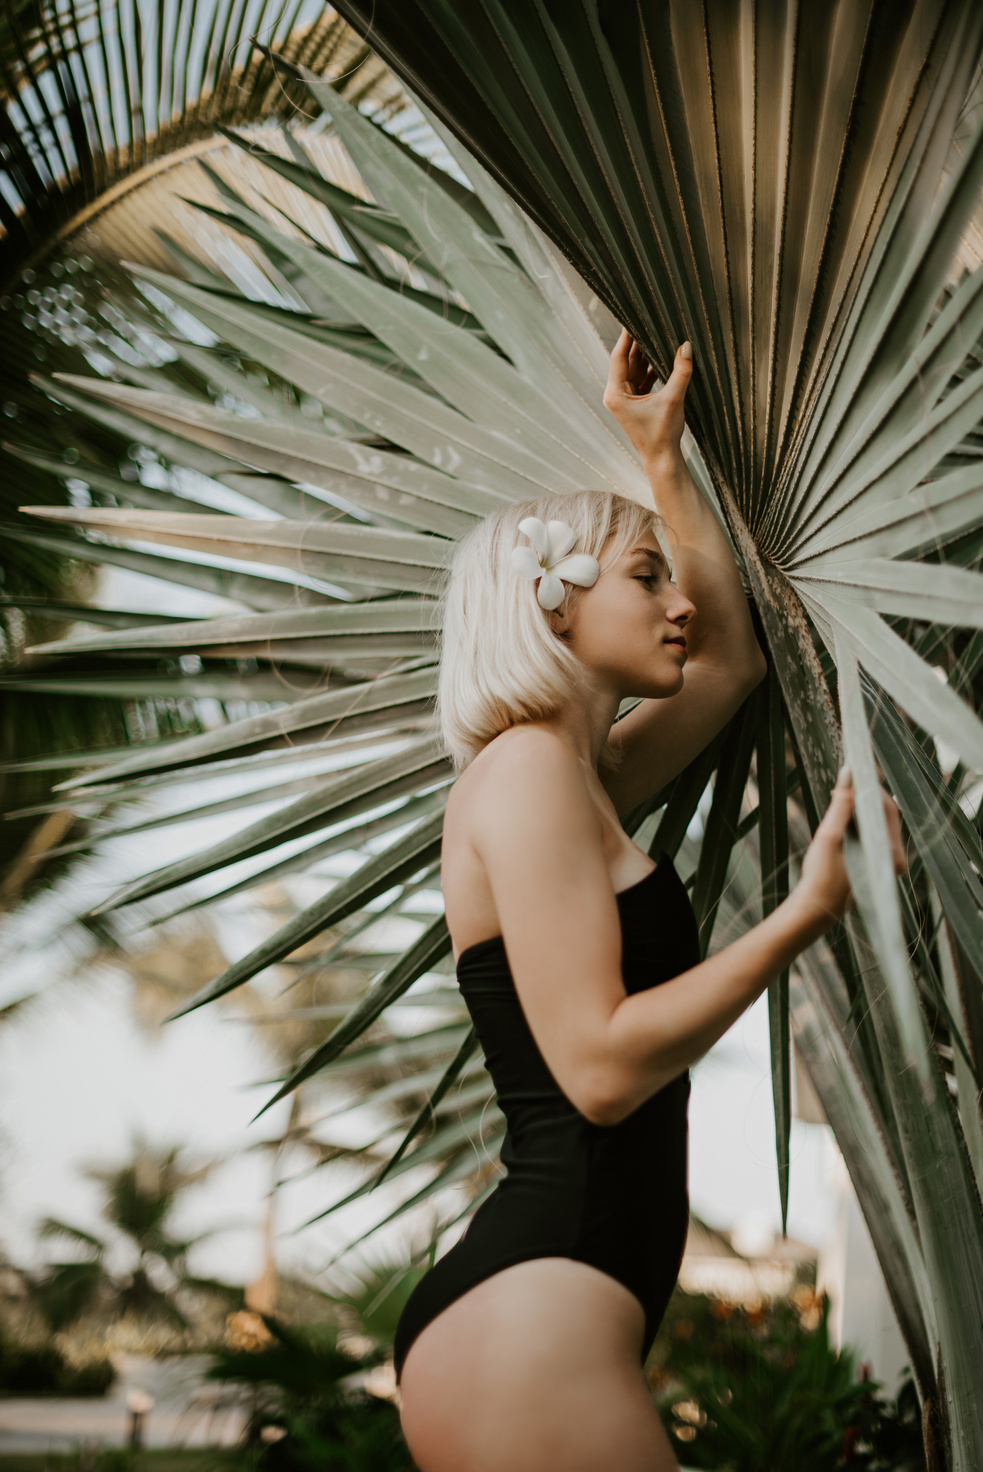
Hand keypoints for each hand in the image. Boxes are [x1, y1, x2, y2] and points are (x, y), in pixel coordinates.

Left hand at [603, 328, 692, 467]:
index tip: (632, 318)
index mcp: (615, 394)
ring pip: (634, 370)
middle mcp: (616, 395)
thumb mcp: (673, 399)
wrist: (662, 459)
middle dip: (638, 343)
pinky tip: (662, 357)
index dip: (626, 337)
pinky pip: (641, 379)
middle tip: (648, 321)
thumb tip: (687, 346)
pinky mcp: (635, 403)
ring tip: (658, 335)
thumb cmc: (662, 434)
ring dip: (646, 356)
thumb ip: (680, 371)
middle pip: (626, 361)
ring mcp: (624, 400)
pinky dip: (650, 369)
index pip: (618, 357)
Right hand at [791, 767, 906, 933]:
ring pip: (881, 824)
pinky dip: (862, 822)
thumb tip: (847, 775)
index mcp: (889, 854)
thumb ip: (841, 805)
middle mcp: (895, 859)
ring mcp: (889, 863)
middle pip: (886, 815)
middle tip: (846, 783)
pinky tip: (845, 816)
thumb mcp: (828, 837)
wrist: (815, 909)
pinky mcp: (880, 865)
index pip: (887, 809)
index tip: (855, 772)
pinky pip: (876, 835)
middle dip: (866, 797)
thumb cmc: (820, 877)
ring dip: (863, 808)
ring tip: (842, 798)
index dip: (871, 788)